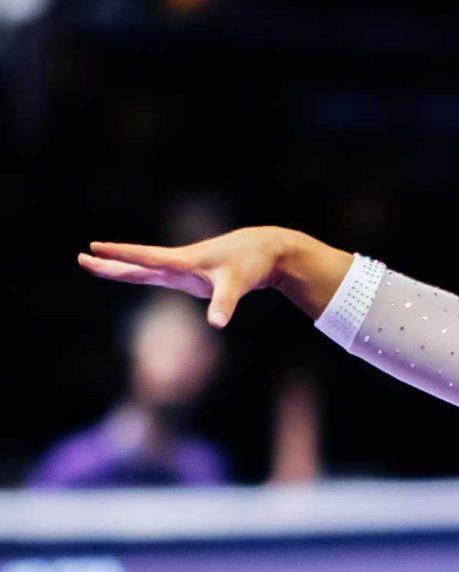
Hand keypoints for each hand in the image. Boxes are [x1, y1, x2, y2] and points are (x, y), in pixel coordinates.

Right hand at [77, 225, 284, 328]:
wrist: (265, 250)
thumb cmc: (249, 265)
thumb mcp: (236, 285)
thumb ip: (224, 304)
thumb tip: (216, 323)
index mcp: (182, 262)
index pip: (145, 258)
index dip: (121, 255)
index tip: (95, 248)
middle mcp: (178, 263)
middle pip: (136, 264)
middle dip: (109, 263)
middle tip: (80, 259)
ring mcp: (182, 269)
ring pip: (143, 268)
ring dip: (119, 267)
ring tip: (94, 264)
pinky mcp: (190, 275)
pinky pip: (157, 274)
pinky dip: (139, 272)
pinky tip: (128, 271)